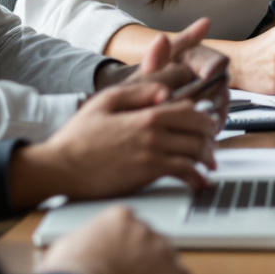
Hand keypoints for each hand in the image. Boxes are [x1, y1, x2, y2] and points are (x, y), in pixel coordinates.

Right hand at [14, 26, 222, 203]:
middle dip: (211, 138)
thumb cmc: (79, 136)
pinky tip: (198, 182)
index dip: (204, 117)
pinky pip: (184, 173)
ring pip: (196, 152)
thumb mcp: (104, 101)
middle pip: (200, 131)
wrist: (62, 167)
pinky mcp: (149, 174)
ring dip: (207, 159)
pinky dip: (197, 178)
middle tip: (212, 146)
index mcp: (147, 113)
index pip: (190, 110)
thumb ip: (138, 93)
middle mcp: (154, 132)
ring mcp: (153, 154)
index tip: (207, 125)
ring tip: (208, 165)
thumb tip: (165, 91)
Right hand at [38, 205, 189, 273]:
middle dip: (144, 259)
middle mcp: (145, 228)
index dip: (128, 245)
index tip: (122, 259)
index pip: (132, 227)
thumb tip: (77, 247)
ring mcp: (162, 250)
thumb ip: (82, 240)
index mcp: (119, 217)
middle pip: (152, 242)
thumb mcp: (65, 246)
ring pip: (169, 260)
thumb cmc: (69, 272)